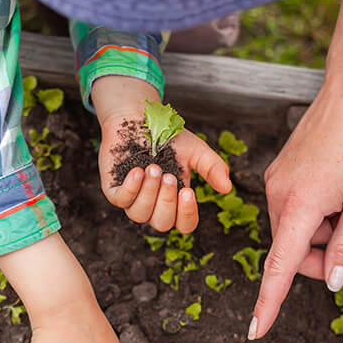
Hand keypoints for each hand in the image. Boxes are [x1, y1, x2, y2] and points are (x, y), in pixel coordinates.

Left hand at [91, 76, 231, 232]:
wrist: (142, 118)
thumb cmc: (170, 137)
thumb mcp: (196, 151)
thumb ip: (213, 168)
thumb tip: (227, 188)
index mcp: (176, 200)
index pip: (184, 224)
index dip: (187, 215)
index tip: (188, 192)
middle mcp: (154, 204)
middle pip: (161, 223)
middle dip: (166, 200)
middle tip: (168, 175)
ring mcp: (133, 199)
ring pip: (139, 215)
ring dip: (148, 193)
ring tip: (152, 168)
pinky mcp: (114, 189)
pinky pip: (120, 200)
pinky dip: (130, 189)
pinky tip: (137, 171)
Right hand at [249, 78, 342, 338]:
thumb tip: (332, 281)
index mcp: (301, 205)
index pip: (280, 266)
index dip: (269, 303)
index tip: (255, 331)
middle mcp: (277, 196)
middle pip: (292, 252)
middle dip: (322, 259)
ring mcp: (274, 184)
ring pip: (295, 233)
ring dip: (322, 234)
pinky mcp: (278, 175)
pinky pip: (294, 212)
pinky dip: (315, 216)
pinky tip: (339, 191)